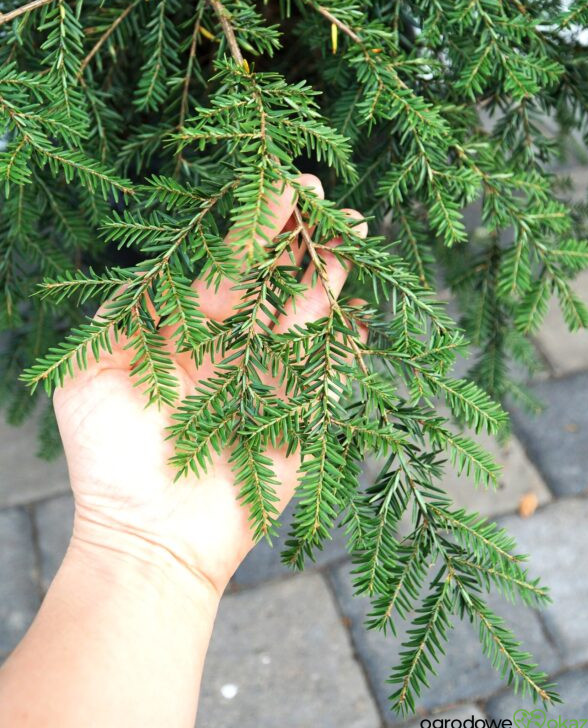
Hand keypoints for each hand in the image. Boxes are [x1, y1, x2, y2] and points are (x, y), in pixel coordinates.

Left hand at [54, 175, 366, 596]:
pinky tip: (358, 307)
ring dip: (327, 273)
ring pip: (303, 312)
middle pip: (270, 279)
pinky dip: (345, 336)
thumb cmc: (111, 460)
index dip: (248, 227)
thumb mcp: (90, 376)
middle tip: (321, 197)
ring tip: (350, 233)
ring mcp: (267, 374)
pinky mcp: (298, 410)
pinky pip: (326, 365)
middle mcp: (230, 343)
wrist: (152, 539)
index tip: (274, 187)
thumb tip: (157, 268)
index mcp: (185, 330)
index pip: (223, 266)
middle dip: (295, 237)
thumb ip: (118, 317)